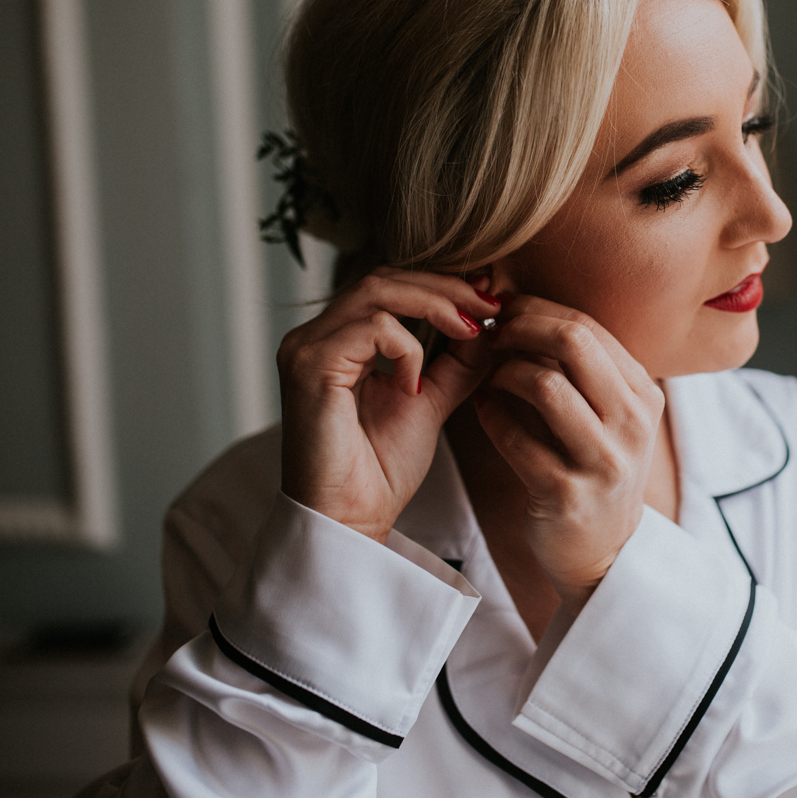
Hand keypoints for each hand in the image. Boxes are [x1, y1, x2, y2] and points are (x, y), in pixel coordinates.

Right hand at [277, 268, 500, 542]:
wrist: (352, 519)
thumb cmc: (380, 470)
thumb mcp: (430, 401)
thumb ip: (454, 362)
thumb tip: (489, 324)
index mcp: (336, 341)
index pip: (390, 287)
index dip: (442, 285)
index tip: (490, 297)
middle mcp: (314, 337)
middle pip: (384, 278)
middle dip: (444, 287)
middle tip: (490, 303)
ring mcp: (306, 348)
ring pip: (378, 291)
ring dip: (435, 305)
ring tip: (470, 330)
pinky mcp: (310, 365)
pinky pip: (371, 327)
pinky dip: (407, 347)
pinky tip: (414, 386)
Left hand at [472, 297, 665, 606]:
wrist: (604, 553)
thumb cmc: (594, 471)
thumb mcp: (609, 417)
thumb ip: (583, 370)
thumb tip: (522, 310)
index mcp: (644, 396)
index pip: (589, 326)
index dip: (538, 309)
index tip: (505, 311)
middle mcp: (633, 425)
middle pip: (574, 342)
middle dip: (521, 328)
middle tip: (491, 334)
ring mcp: (603, 462)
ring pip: (546, 385)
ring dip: (504, 371)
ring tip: (488, 375)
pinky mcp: (567, 495)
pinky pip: (516, 439)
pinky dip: (491, 416)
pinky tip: (482, 409)